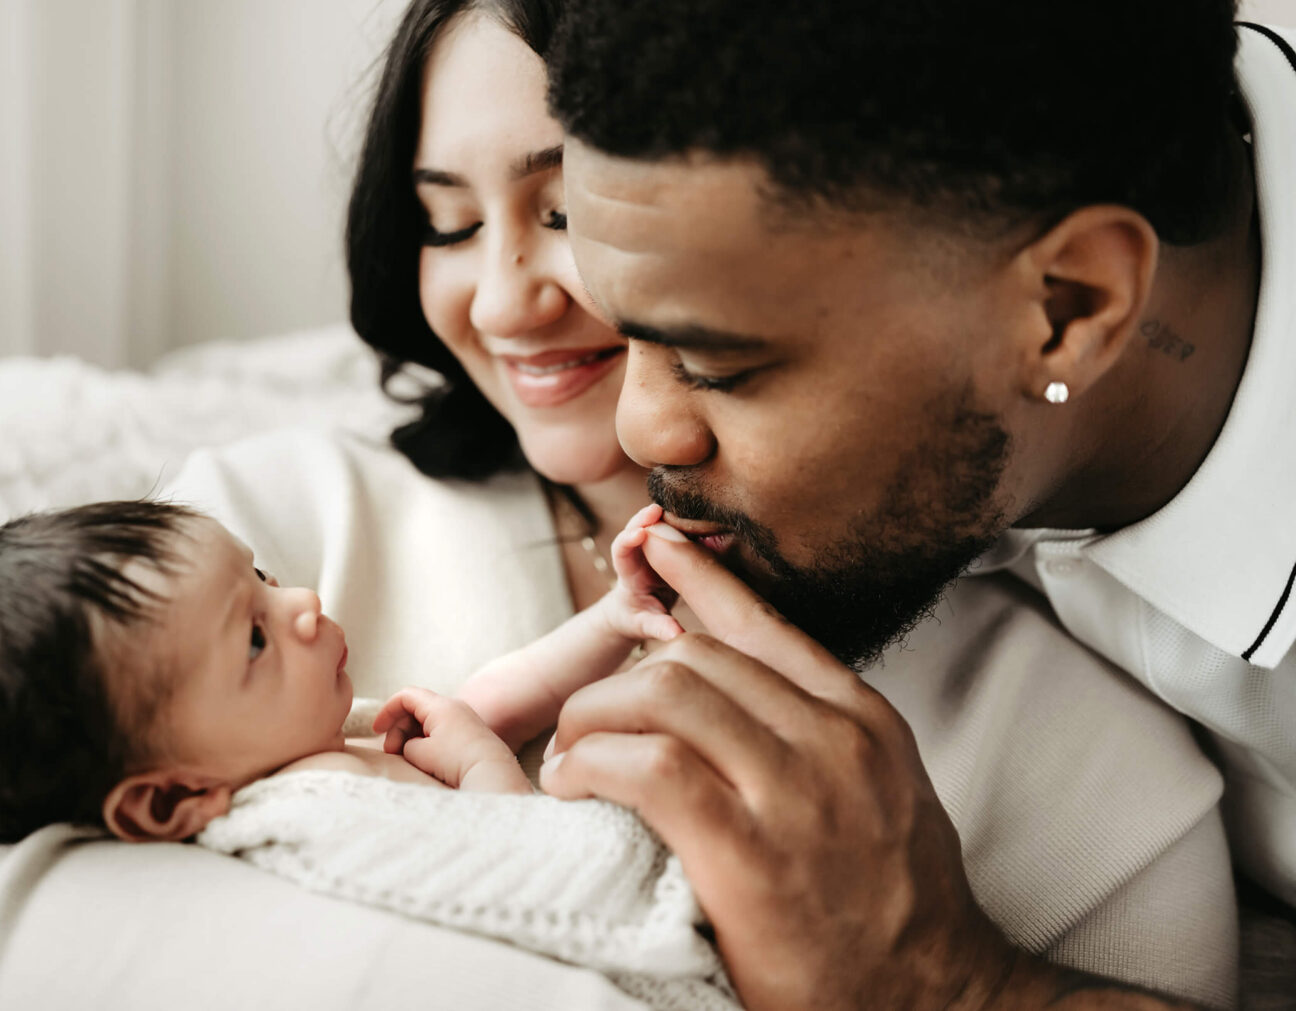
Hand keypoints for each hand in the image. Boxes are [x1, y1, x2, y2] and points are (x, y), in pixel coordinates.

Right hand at [373, 687, 526, 791]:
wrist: (493, 774)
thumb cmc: (456, 761)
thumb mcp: (420, 752)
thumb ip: (407, 744)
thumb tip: (411, 746)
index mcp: (440, 705)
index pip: (406, 696)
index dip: (387, 711)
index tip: (377, 731)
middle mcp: (454, 707)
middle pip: (416, 708)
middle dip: (399, 729)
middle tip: (393, 753)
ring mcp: (465, 720)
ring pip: (429, 722)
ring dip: (413, 737)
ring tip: (409, 760)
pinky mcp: (472, 735)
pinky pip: (443, 732)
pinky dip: (429, 742)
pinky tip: (426, 761)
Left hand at [540, 525, 1015, 1010]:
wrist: (940, 1005)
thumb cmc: (894, 907)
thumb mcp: (879, 793)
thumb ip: (816, 733)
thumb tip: (731, 683)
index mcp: (860, 720)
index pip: (763, 625)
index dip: (699, 580)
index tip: (656, 547)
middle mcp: (831, 741)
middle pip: (692, 655)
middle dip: (620, 680)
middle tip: (588, 724)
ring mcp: (794, 794)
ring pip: (662, 694)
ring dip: (594, 719)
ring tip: (572, 759)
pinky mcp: (748, 853)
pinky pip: (648, 767)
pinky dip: (593, 764)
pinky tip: (576, 787)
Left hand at [597, 503, 683, 643]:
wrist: (634, 611)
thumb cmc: (636, 619)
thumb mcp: (645, 626)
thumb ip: (659, 628)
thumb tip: (676, 635)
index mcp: (628, 573)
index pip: (620, 551)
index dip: (628, 540)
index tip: (640, 533)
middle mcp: (638, 555)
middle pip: (635, 529)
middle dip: (644, 518)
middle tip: (659, 510)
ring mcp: (651, 548)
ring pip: (654, 525)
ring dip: (667, 516)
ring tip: (685, 509)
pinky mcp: (666, 547)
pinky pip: (671, 530)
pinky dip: (682, 523)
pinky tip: (701, 517)